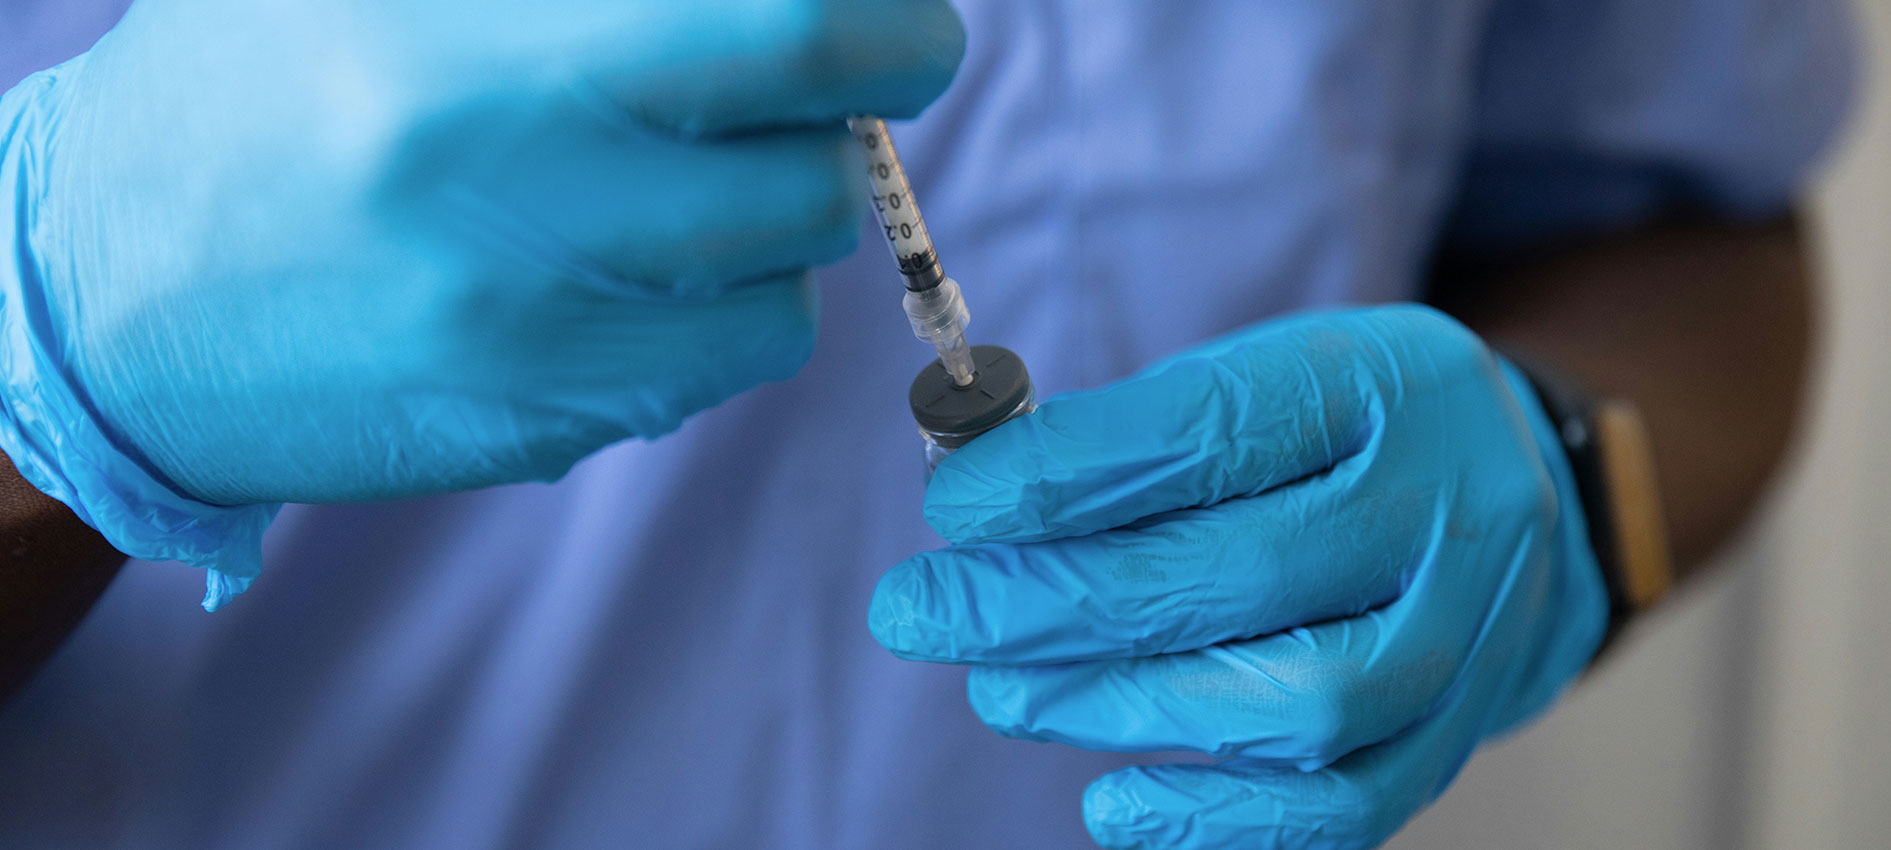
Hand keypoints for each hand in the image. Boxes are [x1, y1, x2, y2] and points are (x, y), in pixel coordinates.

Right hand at [0, 0, 960, 601]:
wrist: (109, 296)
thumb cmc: (255, 89)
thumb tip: (778, 6)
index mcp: (492, 62)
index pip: (786, 40)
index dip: (890, 31)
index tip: (909, 33)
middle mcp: (524, 212)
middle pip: (813, 183)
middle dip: (829, 138)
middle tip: (778, 107)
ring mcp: (535, 345)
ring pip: (784, 295)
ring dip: (769, 235)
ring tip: (674, 190)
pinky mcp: (538, 432)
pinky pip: (716, 373)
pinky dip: (714, 317)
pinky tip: (625, 274)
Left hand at [870, 305, 1609, 848]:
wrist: (1536, 498)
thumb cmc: (1351, 432)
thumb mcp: (1265, 375)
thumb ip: (1138, 432)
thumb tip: (980, 494)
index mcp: (1382, 383)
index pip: (1216, 432)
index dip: (1071, 474)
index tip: (956, 505)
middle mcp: (1445, 508)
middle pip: (1240, 575)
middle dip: (1056, 602)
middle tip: (926, 613)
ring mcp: (1464, 635)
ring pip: (1297, 702)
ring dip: (1123, 705)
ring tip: (1002, 690)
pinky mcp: (1456, 738)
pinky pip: (1348, 807)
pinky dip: (1222, 822)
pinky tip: (1113, 803)